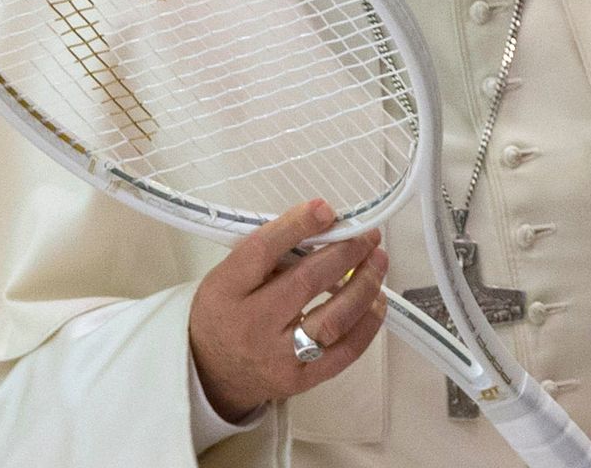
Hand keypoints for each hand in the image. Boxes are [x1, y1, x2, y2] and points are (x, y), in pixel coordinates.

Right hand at [190, 199, 388, 420]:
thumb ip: (269, 252)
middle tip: (368, 235)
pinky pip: (344, 353)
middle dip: (345, 253)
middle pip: (306, 283)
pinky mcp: (299, 380)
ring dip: (364, 286)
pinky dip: (368, 325)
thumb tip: (325, 225)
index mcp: (225, 291)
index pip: (261, 252)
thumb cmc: (226, 312)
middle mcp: (250, 326)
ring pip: (332, 321)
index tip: (327, 209)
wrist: (211, 374)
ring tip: (379, 262)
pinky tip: (377, 301)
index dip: (297, 226)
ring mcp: (276, 358)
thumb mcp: (228, 277)